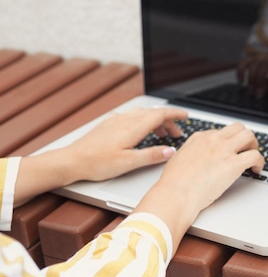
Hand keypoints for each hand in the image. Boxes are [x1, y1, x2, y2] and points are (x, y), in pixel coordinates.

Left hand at [62, 107, 188, 181]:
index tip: (186, 116)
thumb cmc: (97, 163)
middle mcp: (125, 120)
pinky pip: (130, 116)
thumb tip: (171, 151)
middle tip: (176, 133)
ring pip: (141, 114)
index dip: (175, 114)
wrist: (72, 160)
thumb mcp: (129, 163)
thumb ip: (152, 155)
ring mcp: (116, 120)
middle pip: (153, 113)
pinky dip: (141, 121)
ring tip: (160, 135)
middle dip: (168, 121)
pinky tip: (138, 131)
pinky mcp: (108, 124)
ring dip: (155, 121)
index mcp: (133, 127)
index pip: (160, 114)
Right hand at [136, 122, 264, 248]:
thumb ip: (191, 154)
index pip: (222, 132)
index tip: (232, 150)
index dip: (229, 142)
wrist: (176, 194)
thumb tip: (197, 159)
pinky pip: (255, 155)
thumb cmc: (174, 183)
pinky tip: (256, 170)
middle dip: (245, 138)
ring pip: (249, 135)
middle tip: (247, 149)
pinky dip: (260, 162)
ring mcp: (224, 150)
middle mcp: (213, 140)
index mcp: (200, 138)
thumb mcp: (179, 159)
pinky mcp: (233, 164)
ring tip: (254, 158)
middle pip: (238, 128)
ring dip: (255, 146)